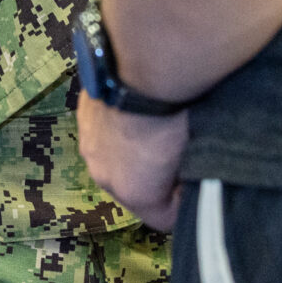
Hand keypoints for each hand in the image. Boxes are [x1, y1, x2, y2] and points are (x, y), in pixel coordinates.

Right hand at [77, 92, 189, 231]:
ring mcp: (88, 142)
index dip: (183, 199)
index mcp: (134, 193)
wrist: (147, 64)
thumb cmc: (180, 116)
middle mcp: (103, 175)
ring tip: (156, 125)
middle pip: (135, 189)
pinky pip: (105, 133)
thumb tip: (196, 181)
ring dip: (134, 151)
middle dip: (155, 177)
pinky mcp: (82, 114)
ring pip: (117, 161)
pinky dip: (120, 126)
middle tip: (178, 151)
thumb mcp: (199, 155)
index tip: (198, 178)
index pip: (163, 218)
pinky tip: (136, 107)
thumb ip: (193, 179)